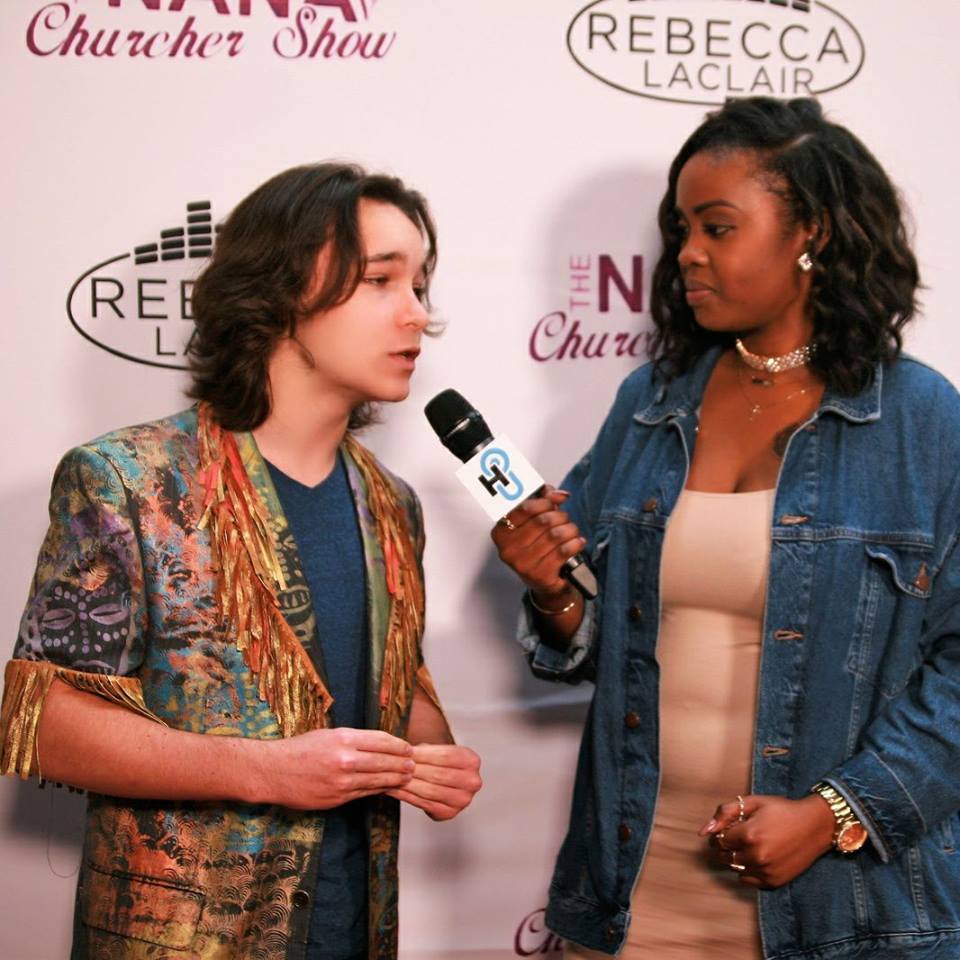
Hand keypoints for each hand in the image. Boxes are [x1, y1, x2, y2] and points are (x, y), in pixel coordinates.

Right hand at [258, 728, 414, 810]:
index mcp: (344, 738)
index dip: (398, 745)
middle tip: (413, 764)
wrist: (273, 771)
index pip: (382, 740)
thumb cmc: (300, 749)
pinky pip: (364, 793)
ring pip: (378, 779)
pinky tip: (386, 787)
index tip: (407, 747)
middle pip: (385, 761)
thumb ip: (353, 740)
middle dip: (402, 763)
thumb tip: (379, 744)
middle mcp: (345, 759)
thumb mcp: (328, 735)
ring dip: (395, 778)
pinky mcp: (337, 798)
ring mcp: (342, 781)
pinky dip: (378, 789)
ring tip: (406, 776)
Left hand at [387, 743, 481, 820]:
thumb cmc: (440, 761)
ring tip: (393, 778)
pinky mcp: (449, 813)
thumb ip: (424, 751)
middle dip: (414, 770)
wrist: (447, 777)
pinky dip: (407, 796)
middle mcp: (472, 782)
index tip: (405, 753)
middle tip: (396, 766)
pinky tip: (396, 790)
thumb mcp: (437, 749)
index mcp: (472, 762)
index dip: (423, 755)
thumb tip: (403, 755)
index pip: (445, 756)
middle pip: (438, 775)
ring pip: (430, 791)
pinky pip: (425, 804)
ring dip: (408, 784)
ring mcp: (463, 800)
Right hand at [490, 485, 585, 599]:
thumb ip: (542, 502)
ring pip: (555, 535)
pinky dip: (575, 543)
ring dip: (570, 529)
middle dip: (560, 516)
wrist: (544, 582)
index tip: (557, 499)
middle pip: (542, 521)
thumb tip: (556, 493)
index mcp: (502, 533)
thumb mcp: (533, 524)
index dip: (545, 501)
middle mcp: (509, 550)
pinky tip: (577, 542)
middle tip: (565, 519)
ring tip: (572, 531)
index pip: (524, 509)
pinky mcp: (540, 575)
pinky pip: (564, 551)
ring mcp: (523, 564)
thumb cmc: (537, 549)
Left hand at [699, 794, 836, 887]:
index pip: (718, 840)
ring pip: (734, 869)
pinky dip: (747, 870)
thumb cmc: (781, 810)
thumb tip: (703, 832)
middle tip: (736, 836)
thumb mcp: (752, 803)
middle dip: (725, 846)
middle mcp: (756, 856)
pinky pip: (747, 880)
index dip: (720, 832)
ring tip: (748, 845)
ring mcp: (765, 871)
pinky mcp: (774, 882)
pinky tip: (756, 857)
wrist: (815, 826)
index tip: (729, 828)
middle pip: (724, 856)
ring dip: (735, 858)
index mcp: (748, 835)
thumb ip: (724, 813)